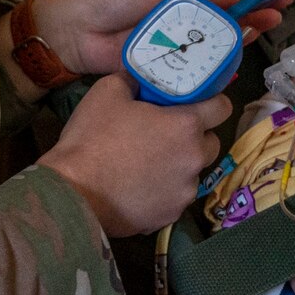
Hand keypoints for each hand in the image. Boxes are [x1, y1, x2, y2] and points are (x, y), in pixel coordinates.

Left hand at [32, 0, 288, 74]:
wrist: (74, 30)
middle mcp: (186, 5)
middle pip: (230, 6)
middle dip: (258, 5)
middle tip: (283, 9)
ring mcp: (180, 34)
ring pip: (220, 33)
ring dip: (245, 30)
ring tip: (267, 26)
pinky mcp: (172, 60)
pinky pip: (202, 61)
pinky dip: (220, 61)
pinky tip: (237, 59)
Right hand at [37, 73, 232, 236]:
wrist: (73, 194)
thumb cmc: (92, 138)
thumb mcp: (108, 91)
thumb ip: (134, 79)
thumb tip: (141, 77)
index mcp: (186, 125)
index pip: (222, 107)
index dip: (211, 101)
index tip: (195, 101)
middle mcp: (194, 159)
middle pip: (211, 142)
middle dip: (195, 135)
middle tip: (167, 131)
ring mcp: (185, 191)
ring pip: (194, 171)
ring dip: (180, 164)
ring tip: (150, 162)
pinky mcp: (171, 216)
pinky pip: (176, 196)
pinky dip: (165, 190)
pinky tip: (140, 186)